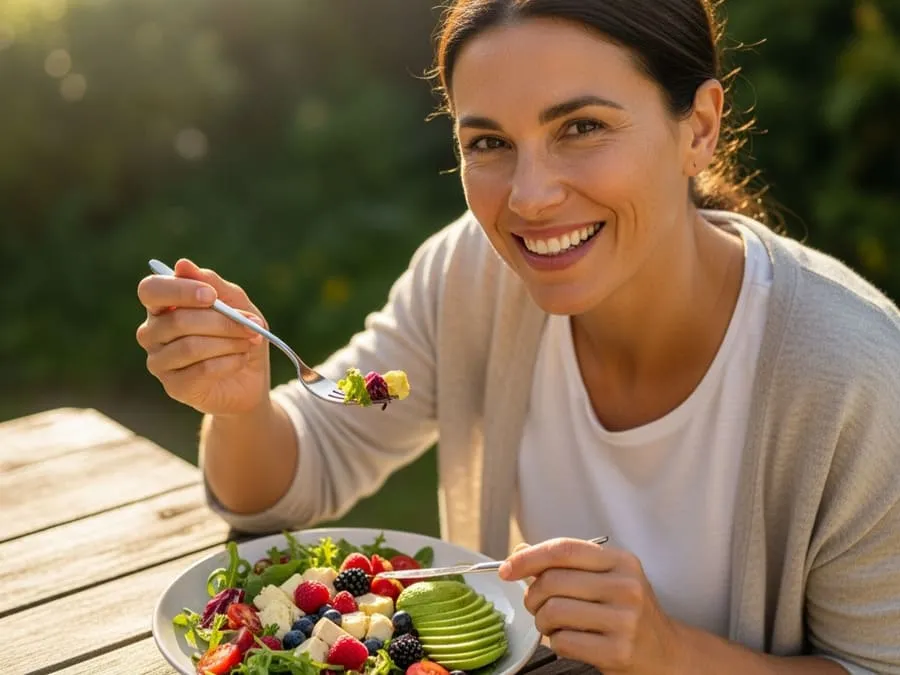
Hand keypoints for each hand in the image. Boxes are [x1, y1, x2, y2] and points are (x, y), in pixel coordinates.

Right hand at [136, 259, 271, 415]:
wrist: (250, 379)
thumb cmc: (239, 334)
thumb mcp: (236, 303)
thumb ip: (212, 283)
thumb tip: (182, 265)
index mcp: (162, 306)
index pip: (151, 290)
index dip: (179, 290)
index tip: (211, 296)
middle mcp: (152, 332)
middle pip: (178, 320)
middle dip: (222, 321)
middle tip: (252, 325)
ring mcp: (159, 362)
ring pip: (190, 346)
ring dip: (229, 342)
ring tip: (250, 341)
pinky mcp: (174, 387)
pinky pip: (201, 369)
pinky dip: (229, 362)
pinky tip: (241, 360)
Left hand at [499, 538, 682, 674]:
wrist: (666, 654)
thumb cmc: (627, 613)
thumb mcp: (606, 579)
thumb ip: (565, 564)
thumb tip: (519, 552)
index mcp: (621, 562)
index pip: (563, 549)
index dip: (528, 557)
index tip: (507, 568)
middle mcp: (626, 587)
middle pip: (552, 581)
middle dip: (533, 596)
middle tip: (536, 605)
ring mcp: (624, 620)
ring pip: (553, 612)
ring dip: (543, 622)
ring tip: (554, 625)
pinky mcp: (618, 651)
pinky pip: (564, 642)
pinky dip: (557, 643)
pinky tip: (571, 641)